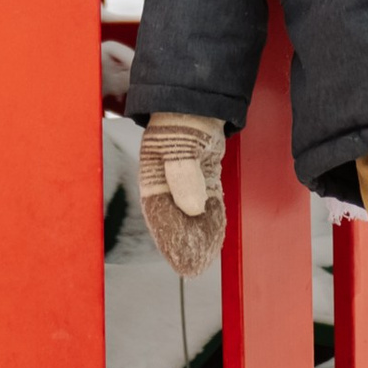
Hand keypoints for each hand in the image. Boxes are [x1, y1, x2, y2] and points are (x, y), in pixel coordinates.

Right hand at [137, 113, 227, 273]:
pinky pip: (205, 204)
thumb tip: (194, 209)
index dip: (168, 240)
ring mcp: (185, 180)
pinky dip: (210, 220)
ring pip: (190, 215)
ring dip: (197, 236)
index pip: (158, 215)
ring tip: (205, 258)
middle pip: (174, 219)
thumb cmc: (182, 119)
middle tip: (194, 267)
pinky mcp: (202, 176)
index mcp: (152, 175)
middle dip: (184, 244)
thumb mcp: (180, 145)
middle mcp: (166, 182)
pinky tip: (215, 234)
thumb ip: (184, 175)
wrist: (199, 100)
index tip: (179, 260)